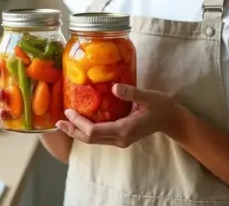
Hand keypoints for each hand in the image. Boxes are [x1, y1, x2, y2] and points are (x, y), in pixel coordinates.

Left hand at [56, 83, 182, 147]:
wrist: (171, 120)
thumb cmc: (161, 107)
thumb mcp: (148, 97)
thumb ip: (132, 93)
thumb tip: (115, 87)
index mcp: (124, 130)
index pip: (94, 131)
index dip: (79, 123)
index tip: (68, 112)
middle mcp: (120, 139)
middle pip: (90, 139)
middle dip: (73, 131)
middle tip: (57, 122)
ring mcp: (120, 140)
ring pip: (93, 140)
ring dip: (78, 132)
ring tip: (64, 122)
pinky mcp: (121, 137)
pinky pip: (99, 136)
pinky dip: (87, 130)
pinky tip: (80, 121)